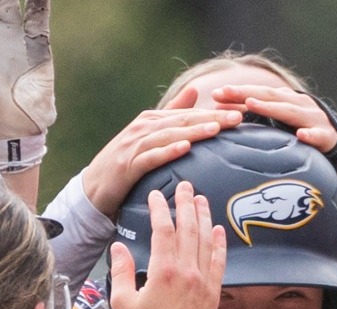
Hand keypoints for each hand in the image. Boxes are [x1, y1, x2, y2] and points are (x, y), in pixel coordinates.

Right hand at [80, 97, 243, 217]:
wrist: (94, 188)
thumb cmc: (126, 163)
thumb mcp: (150, 136)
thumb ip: (172, 114)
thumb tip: (195, 92)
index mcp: (152, 120)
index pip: (189, 114)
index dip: (215, 112)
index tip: (242, 111)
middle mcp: (144, 128)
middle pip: (183, 121)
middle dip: (212, 118)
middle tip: (238, 117)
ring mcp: (135, 145)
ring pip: (169, 136)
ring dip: (194, 132)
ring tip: (216, 129)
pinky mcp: (127, 165)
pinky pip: (151, 157)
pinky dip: (167, 152)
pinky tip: (184, 148)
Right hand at [108, 182, 225, 308]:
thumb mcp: (123, 303)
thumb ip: (122, 271)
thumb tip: (119, 247)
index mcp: (163, 271)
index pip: (163, 229)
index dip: (160, 208)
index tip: (157, 195)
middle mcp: (186, 271)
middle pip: (188, 228)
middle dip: (186, 203)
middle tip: (185, 186)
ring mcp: (202, 280)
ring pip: (205, 240)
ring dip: (204, 216)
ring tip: (201, 199)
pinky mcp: (213, 291)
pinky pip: (219, 260)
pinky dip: (219, 243)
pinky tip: (218, 229)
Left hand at [206, 84, 336, 151]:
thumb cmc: (303, 136)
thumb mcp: (280, 124)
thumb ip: (259, 119)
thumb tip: (225, 116)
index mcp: (288, 100)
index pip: (260, 93)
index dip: (239, 92)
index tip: (216, 94)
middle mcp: (300, 105)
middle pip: (271, 96)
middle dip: (247, 94)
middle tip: (225, 93)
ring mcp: (314, 119)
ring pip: (291, 112)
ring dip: (271, 107)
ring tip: (251, 105)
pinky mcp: (327, 137)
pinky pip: (318, 136)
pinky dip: (310, 135)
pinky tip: (300, 136)